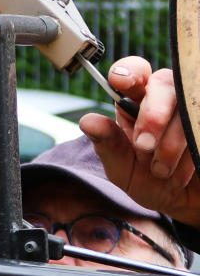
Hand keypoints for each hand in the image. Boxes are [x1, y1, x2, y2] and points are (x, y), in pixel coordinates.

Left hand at [79, 56, 199, 226]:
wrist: (188, 204)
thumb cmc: (151, 182)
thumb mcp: (123, 169)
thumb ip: (107, 145)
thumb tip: (87, 121)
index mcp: (138, 102)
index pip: (134, 72)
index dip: (129, 70)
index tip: (121, 81)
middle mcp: (168, 97)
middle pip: (164, 83)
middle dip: (153, 116)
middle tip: (144, 147)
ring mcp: (194, 106)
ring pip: (189, 104)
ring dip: (173, 142)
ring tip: (163, 171)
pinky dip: (194, 149)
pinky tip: (190, 170)